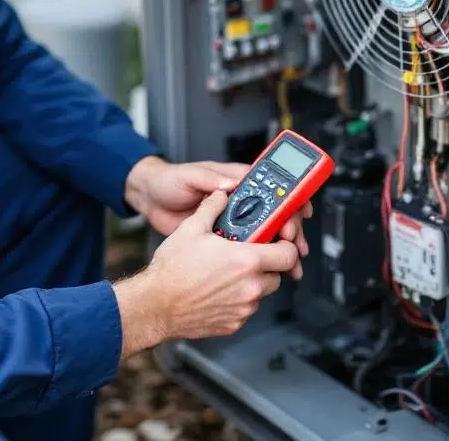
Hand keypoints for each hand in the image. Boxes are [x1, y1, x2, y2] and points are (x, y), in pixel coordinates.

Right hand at [114, 189, 300, 353]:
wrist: (155, 305)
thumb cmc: (171, 270)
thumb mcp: (191, 229)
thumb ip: (211, 208)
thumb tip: (220, 195)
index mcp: (246, 260)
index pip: (288, 255)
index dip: (286, 247)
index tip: (279, 243)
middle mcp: (249, 287)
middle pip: (277, 276)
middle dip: (268, 266)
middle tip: (249, 258)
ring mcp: (242, 309)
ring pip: (261, 294)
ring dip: (252, 285)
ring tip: (229, 275)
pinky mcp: (233, 324)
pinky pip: (245, 311)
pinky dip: (238, 302)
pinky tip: (219, 292)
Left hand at [125, 156, 311, 264]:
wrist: (149, 201)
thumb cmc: (168, 181)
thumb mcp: (190, 175)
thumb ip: (211, 178)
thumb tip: (232, 184)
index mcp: (236, 182)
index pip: (273, 188)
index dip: (290, 199)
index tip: (299, 212)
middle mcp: (239, 203)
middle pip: (275, 216)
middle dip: (290, 231)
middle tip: (295, 245)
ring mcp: (233, 223)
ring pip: (266, 237)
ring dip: (281, 251)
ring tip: (291, 266)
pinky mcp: (223, 241)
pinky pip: (247, 251)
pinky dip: (260, 263)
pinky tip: (268, 274)